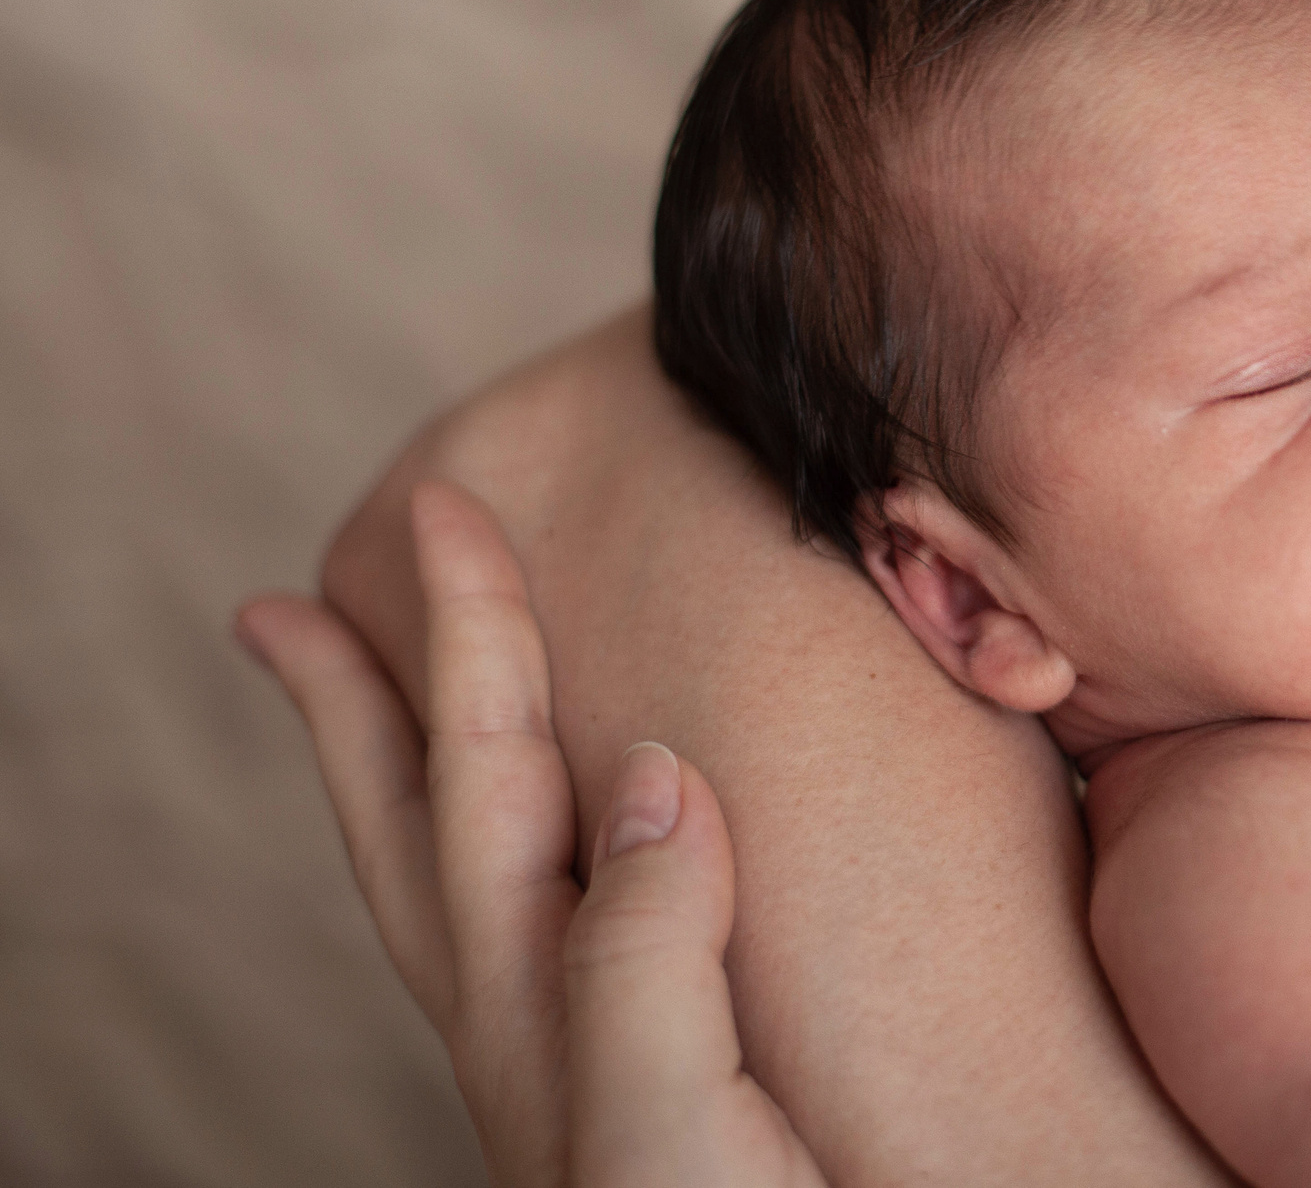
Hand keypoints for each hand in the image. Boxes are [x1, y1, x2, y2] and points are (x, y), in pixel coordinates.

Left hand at [237, 480, 823, 1187]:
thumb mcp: (676, 1119)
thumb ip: (647, 948)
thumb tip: (656, 765)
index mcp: (542, 1017)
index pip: (473, 790)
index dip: (456, 647)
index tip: (434, 517)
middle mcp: (540, 1033)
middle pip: (425, 833)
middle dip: (376, 704)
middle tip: (307, 597)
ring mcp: (589, 1066)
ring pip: (474, 886)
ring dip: (421, 777)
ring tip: (385, 700)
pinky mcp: (664, 1089)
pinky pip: (562, 934)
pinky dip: (533, 854)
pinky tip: (577, 848)